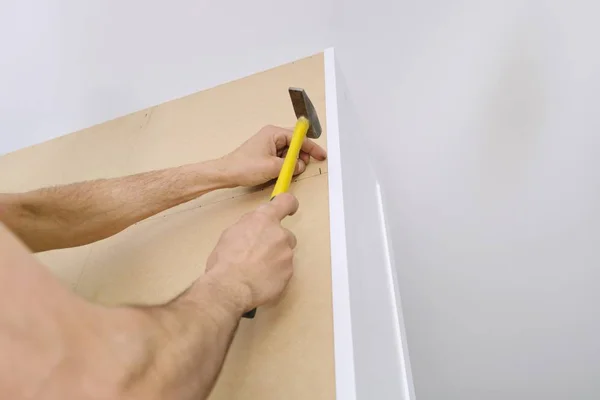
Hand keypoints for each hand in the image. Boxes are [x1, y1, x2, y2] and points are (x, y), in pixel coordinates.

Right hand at [204, 193, 298, 310]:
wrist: (230, 287)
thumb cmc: (225, 261)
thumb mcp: (231, 233)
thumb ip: (249, 226)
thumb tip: (255, 227)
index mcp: (263, 220)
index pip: (285, 202)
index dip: (289, 205)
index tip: (290, 210)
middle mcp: (279, 234)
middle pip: (285, 235)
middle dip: (275, 242)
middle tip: (259, 254)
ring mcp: (286, 254)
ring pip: (285, 253)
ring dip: (275, 259)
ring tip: (257, 270)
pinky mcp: (289, 272)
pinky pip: (284, 270)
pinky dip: (276, 274)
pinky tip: (261, 280)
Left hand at [220, 125, 326, 186]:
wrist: (226, 173)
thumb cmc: (243, 167)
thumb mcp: (273, 167)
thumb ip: (291, 166)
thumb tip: (300, 166)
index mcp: (273, 133)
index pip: (299, 138)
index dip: (311, 147)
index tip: (321, 155)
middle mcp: (271, 135)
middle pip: (294, 143)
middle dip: (302, 156)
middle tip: (303, 167)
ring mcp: (267, 144)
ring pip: (288, 152)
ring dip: (292, 162)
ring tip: (290, 172)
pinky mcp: (264, 153)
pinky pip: (280, 157)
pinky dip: (285, 165)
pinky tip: (283, 172)